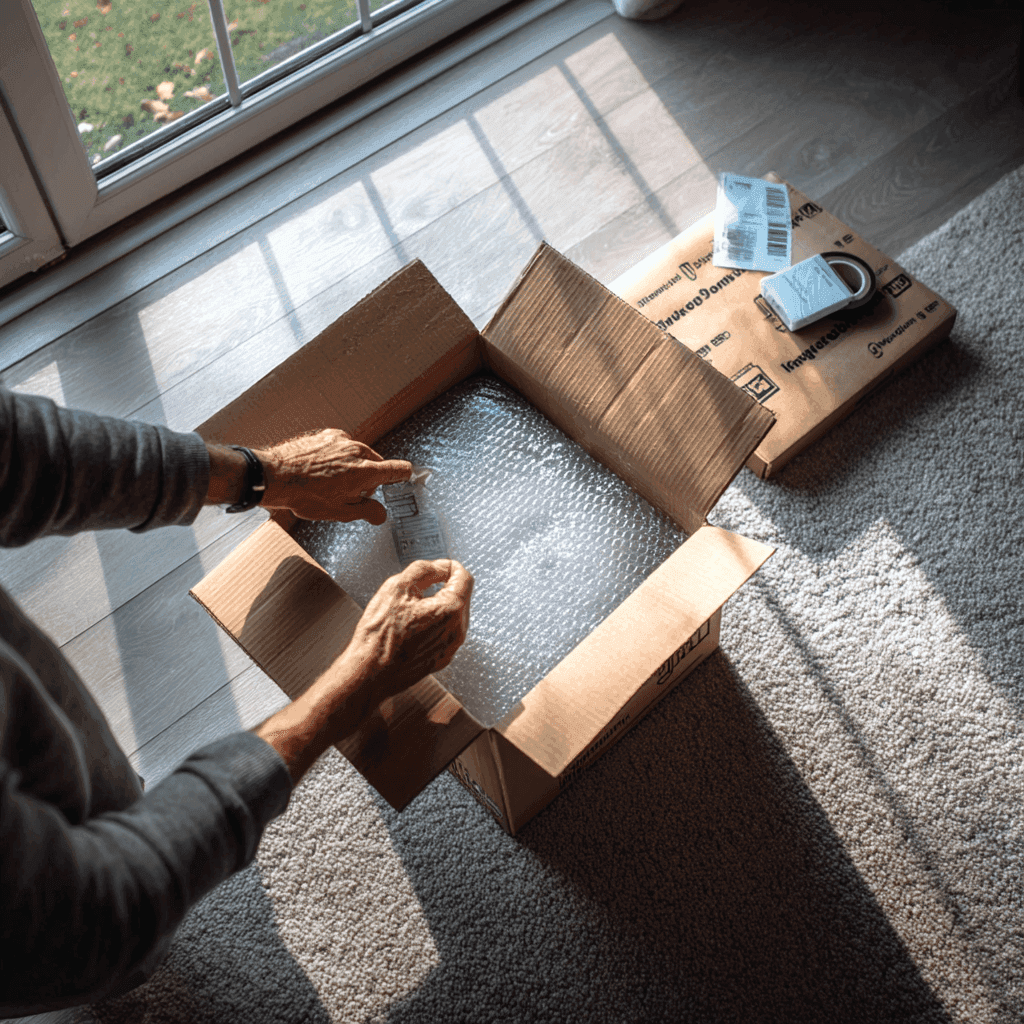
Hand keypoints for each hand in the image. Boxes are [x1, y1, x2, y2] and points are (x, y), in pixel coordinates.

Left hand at [255, 429, 411, 523]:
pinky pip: (341, 447)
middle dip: (368, 480)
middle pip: (375, 465)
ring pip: (358, 455)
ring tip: (330, 484)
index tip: (405, 477)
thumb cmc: (304, 495)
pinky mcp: (326, 435)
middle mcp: (357, 451)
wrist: (274, 476)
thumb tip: (380, 514)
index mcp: (365, 471)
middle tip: (349, 494)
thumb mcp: (339, 512)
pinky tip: (321, 470)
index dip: (404, 475)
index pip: (399, 469)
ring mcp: (341, 440)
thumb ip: (365, 512)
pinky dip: (337, 457)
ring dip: (352, 467)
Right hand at [342, 559, 473, 700]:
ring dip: (436, 608)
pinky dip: (431, 626)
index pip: (464, 576)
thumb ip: (425, 569)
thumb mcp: (397, 587)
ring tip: (408, 613)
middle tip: (414, 592)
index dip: (449, 567)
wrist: (368, 674)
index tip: (438, 568)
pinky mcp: (440, 659)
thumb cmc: (379, 635)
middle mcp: (457, 631)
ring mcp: (450, 648)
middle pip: (460, 597)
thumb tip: (441, 566)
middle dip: (442, 588)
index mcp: (451, 610)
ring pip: (451, 616)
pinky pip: (443, 634)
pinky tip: (409, 630)